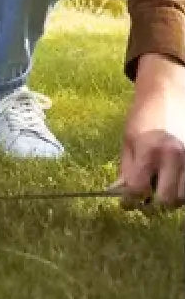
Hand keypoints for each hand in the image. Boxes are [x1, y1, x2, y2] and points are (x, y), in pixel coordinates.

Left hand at [116, 55, 184, 208]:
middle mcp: (174, 157)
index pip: (139, 189)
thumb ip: (126, 170)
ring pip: (184, 197)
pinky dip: (183, 189)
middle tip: (146, 199)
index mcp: (150, 151)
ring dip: (171, 198)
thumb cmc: (144, 116)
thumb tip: (121, 194)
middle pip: (167, 200)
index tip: (127, 202)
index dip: (130, 201)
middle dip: (154, 205)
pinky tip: (172, 180)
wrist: (168, 93)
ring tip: (160, 188)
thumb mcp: (128, 140)